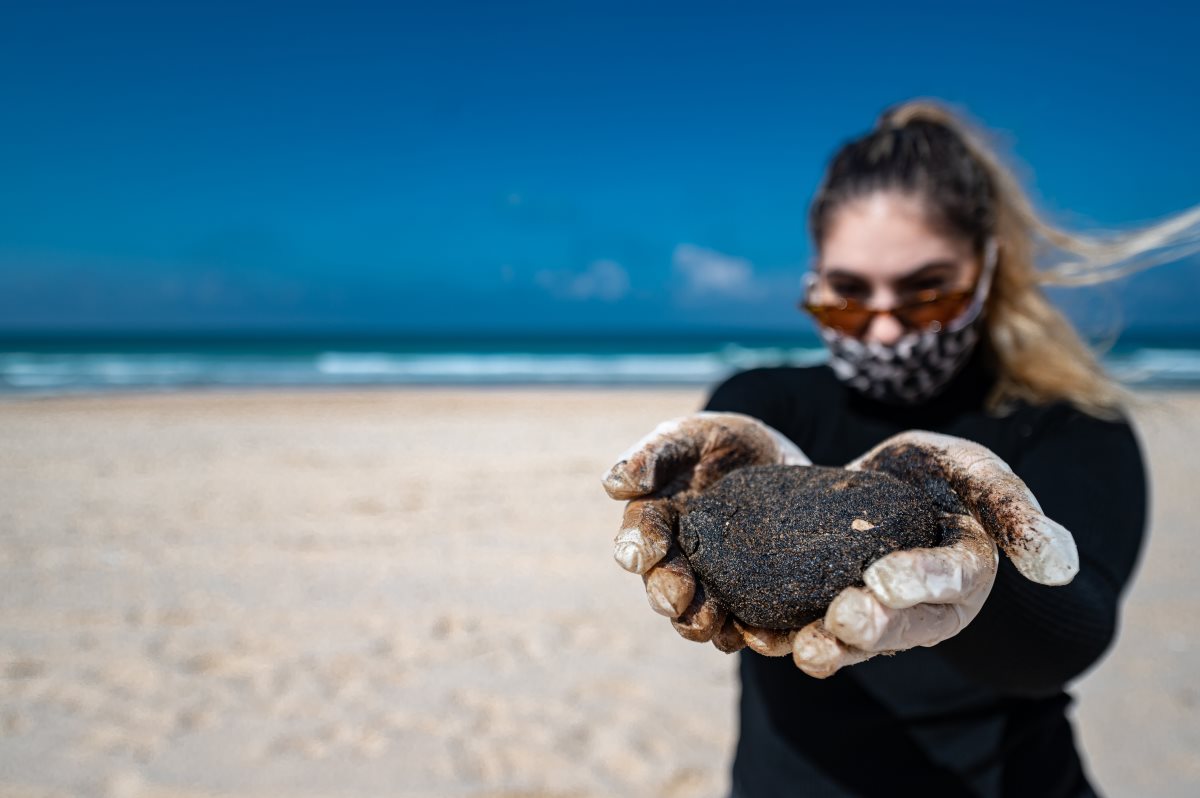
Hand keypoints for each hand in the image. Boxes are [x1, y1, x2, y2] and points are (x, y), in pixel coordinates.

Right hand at [602, 412, 809, 652]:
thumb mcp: (688, 437)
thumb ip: (654, 455)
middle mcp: (677, 559)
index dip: (637, 548)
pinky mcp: (752, 596)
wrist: (777, 462)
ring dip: (699, 622)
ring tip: (712, 624)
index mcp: (655, 521)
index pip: (638, 537)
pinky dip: (752, 633)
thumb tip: (615, 484)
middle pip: (664, 583)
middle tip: (675, 599)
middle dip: (666, 592)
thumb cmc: (719, 444)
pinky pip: (747, 622)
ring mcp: (713, 581)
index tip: (640, 555)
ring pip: (698, 613)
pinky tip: (760, 635)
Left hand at [790, 431, 1077, 677]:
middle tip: (842, 618)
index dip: (920, 582)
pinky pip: (807, 629)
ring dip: (828, 648)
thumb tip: (1058, 567)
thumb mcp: (978, 474)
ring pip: (854, 642)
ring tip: (802, 647)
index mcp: (965, 577)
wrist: (887, 480)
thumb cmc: (942, 475)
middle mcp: (921, 609)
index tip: (884, 578)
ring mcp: (874, 615)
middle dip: (872, 627)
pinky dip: (782, 635)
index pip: (950, 583)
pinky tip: (757, 634)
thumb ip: (1014, 510)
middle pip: (901, 626)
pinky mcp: (826, 609)